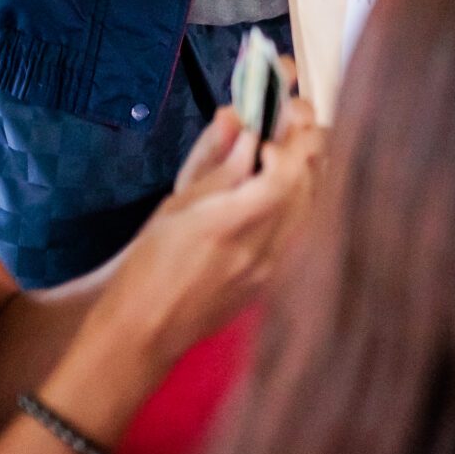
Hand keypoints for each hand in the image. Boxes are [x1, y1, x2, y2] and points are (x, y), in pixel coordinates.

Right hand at [94, 86, 321, 371]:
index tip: (280, 121)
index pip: (285, 174)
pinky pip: (300, 231)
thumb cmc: (147, 267)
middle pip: (307, 187)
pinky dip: (299, 201)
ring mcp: (271, 268)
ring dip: (307, 173)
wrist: (144, 333)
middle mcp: (260, 247)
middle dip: (305, 148)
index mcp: (230, 224)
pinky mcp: (272, 281)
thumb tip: (240, 120)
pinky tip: (281, 189)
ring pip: (310, 208)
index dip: (291, 141)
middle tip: (290, 123)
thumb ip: (217, 166)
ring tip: (286, 150)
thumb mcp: (175, 207)